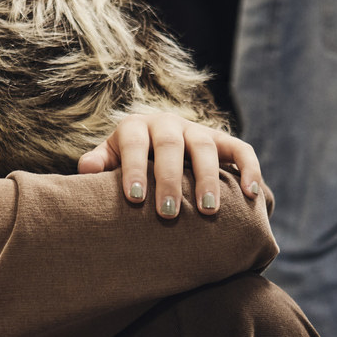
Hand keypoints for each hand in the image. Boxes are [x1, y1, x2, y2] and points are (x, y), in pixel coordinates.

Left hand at [77, 110, 262, 220]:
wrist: (155, 148)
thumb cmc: (127, 163)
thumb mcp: (110, 159)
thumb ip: (99, 163)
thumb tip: (85, 170)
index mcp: (136, 127)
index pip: (135, 143)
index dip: (134, 168)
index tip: (134, 199)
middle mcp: (168, 123)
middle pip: (171, 146)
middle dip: (171, 180)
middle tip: (168, 213)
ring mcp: (197, 130)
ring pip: (206, 147)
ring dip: (208, 179)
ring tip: (208, 210)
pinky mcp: (222, 140)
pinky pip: (240, 150)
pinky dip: (249, 169)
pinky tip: (251, 194)